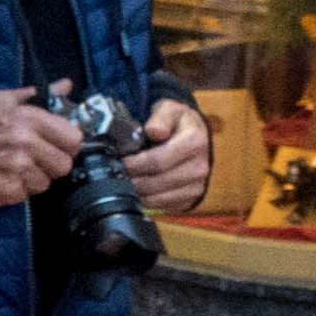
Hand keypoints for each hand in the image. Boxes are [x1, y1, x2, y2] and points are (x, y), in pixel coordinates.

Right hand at [0, 89, 84, 208]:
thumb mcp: (3, 101)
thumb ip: (37, 95)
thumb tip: (65, 86)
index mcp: (27, 119)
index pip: (73, 138)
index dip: (67, 143)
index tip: (59, 144)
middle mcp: (24, 143)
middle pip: (64, 164)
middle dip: (53, 163)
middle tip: (38, 159)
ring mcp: (17, 169)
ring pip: (47, 182)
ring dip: (35, 178)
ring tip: (16, 168)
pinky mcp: (8, 190)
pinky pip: (29, 194)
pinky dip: (19, 189)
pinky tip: (5, 177)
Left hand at [122, 90, 214, 212]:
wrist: (195, 137)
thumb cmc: (178, 123)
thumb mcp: (169, 110)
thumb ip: (160, 117)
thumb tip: (154, 131)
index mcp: (195, 141)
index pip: (159, 160)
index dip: (135, 164)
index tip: (120, 162)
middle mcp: (199, 166)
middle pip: (157, 182)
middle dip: (133, 180)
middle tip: (116, 175)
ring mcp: (197, 186)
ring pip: (159, 198)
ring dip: (137, 193)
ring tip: (124, 183)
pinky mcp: (191, 199)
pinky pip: (164, 206)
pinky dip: (147, 201)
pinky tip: (138, 190)